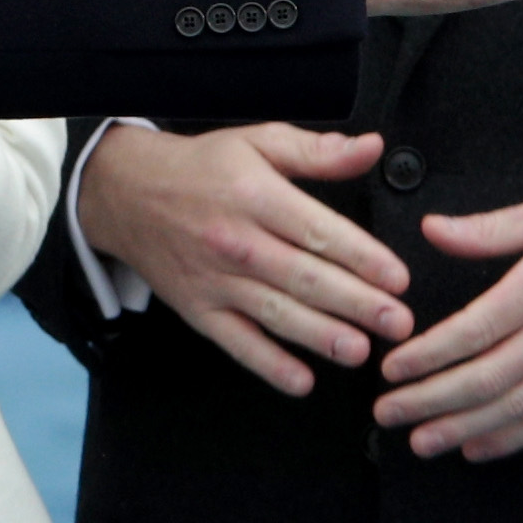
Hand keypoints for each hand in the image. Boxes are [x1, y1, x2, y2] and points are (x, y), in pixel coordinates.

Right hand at [69, 120, 408, 394]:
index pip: (318, 232)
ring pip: (276, 313)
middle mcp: (236, 242)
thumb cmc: (198, 170)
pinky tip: (300, 380)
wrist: (125, 194)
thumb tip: (370, 147)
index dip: (362, 257)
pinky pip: (236, 342)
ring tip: (359, 351)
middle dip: (356, 303)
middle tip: (397, 322)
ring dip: (320, 336)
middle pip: (304, 277)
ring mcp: (215, 280)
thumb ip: (317, 151)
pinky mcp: (199, 310)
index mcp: (256, 196)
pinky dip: (268, 364)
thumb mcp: (257, 142)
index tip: (397, 278)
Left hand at [373, 177, 522, 458]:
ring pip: (517, 407)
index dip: (429, 355)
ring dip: (463, 429)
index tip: (391, 368)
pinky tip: (479, 448)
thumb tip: (435, 229)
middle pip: (487, 378)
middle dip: (430, 401)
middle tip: (386, 413)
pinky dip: (514, 439)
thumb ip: (493, 228)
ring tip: (421, 442)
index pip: (476, 329)